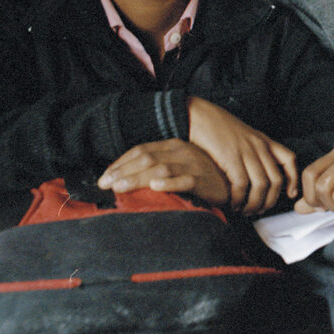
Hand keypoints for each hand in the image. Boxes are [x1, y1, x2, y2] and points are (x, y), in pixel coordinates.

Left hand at [99, 139, 231, 208]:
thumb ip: (154, 168)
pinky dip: (169, 183)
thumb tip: (120, 179)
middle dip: (123, 172)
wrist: (229, 186)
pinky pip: (185, 180)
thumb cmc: (199, 179)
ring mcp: (194, 165)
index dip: (120, 163)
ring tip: (120, 187)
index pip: (141, 150)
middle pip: (147, 159)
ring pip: (161, 169)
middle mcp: (182, 152)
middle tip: (105, 185)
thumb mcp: (176, 168)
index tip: (103, 178)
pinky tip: (155, 187)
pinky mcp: (204, 180)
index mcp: (173, 146)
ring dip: (138, 178)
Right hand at [187, 97, 298, 213]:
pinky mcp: (231, 158)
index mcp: (264, 141)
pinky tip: (233, 204)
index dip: (293, 179)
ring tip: (245, 211)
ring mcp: (246, 152)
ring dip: (254, 204)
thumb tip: (258, 172)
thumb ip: (254, 150)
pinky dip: (239, 199)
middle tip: (259, 211)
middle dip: (270, 200)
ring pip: (261, 185)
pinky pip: (242, 184)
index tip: (290, 194)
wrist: (200, 116)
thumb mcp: (244, 136)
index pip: (289, 159)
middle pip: (276, 180)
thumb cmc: (218, 129)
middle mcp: (259, 147)